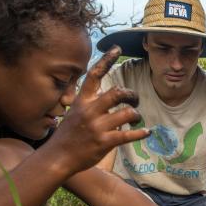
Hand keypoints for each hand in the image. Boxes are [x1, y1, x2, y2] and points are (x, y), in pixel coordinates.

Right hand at [44, 46, 149, 174]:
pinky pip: (128, 135)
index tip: (117, 49)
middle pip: (118, 93)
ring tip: (136, 119)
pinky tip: (146, 132)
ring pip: (127, 113)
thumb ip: (87, 100)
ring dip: (136, 115)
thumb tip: (100, 90)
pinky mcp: (104, 142)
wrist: (58, 156)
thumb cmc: (68, 134)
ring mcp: (97, 127)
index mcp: (82, 101)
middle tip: (135, 100)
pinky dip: (141, 133)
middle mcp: (90, 111)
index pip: (95, 75)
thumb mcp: (73, 111)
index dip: (107, 60)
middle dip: (132, 95)